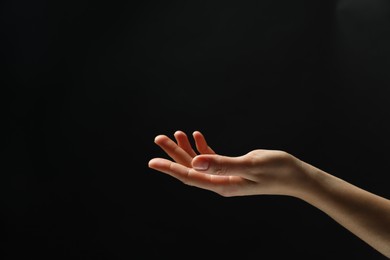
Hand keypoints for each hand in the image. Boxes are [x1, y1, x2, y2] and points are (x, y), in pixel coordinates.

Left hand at [148, 130, 313, 197]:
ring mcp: (225, 176)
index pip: (190, 176)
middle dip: (173, 154)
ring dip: (187, 149)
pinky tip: (197, 136)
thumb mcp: (250, 165)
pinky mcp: (232, 169)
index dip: (170, 168)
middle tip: (159, 138)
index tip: (152, 161)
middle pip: (191, 168)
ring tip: (176, 133)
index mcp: (222, 185)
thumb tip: (196, 163)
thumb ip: (222, 164)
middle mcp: (220, 183)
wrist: (297, 177)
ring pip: (199, 162)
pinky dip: (203, 147)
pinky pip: (211, 159)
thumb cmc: (278, 170)